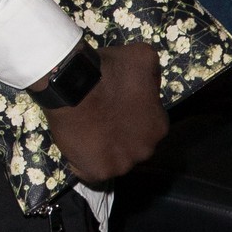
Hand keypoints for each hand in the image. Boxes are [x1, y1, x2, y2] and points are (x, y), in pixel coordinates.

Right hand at [38, 42, 167, 182]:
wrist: (72, 84)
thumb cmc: (108, 71)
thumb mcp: (143, 58)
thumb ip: (153, 74)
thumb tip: (151, 84)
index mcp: (159, 127)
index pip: (147, 126)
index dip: (131, 117)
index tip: (115, 107)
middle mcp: (146, 151)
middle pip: (132, 147)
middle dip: (120, 136)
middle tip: (100, 119)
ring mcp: (122, 165)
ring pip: (113, 160)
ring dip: (103, 149)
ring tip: (87, 131)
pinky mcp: (97, 172)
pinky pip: (91, 173)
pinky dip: (84, 163)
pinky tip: (79, 147)